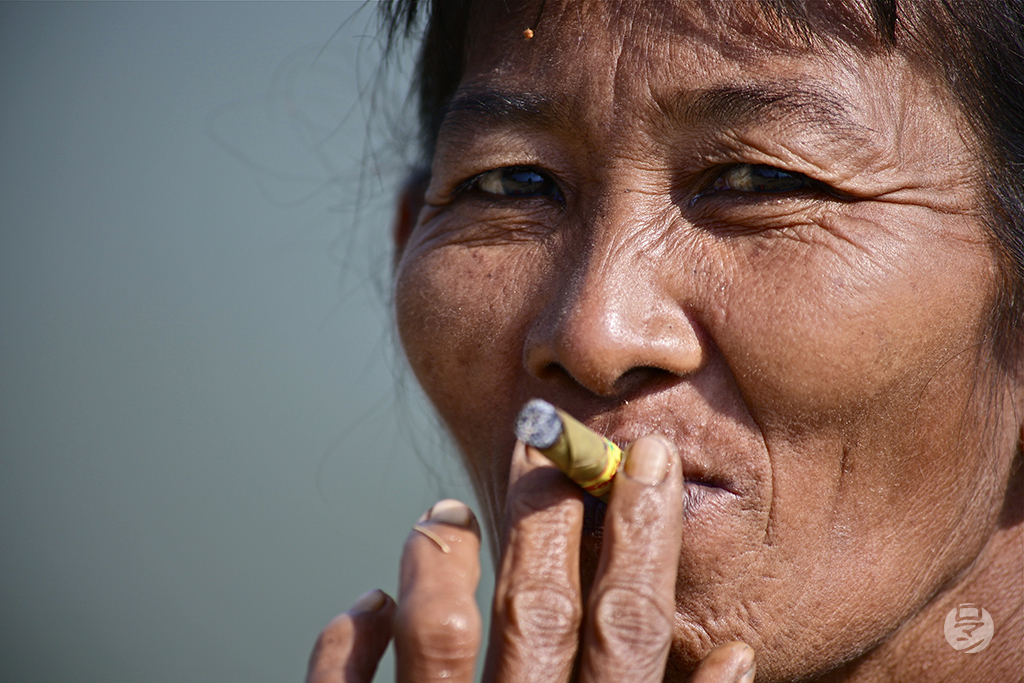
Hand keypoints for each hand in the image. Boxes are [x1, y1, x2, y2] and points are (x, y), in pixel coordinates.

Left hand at [306, 436, 755, 682]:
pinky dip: (348, 644)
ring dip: (443, 562)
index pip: (628, 631)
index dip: (642, 538)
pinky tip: (363, 604)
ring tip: (444, 514)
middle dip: (555, 517)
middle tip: (557, 438)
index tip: (649, 460)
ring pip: (441, 636)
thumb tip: (723, 657)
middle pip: (540, 611)